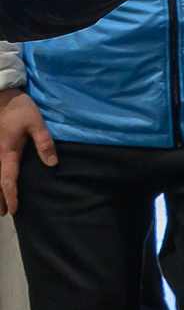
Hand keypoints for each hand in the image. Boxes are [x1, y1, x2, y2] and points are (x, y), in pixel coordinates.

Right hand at [0, 90, 53, 216]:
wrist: (2, 96)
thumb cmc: (20, 110)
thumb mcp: (37, 124)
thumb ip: (45, 143)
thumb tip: (52, 164)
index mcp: (7, 152)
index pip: (8, 180)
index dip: (11, 196)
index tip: (14, 210)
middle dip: (0, 198)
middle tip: (4, 213)